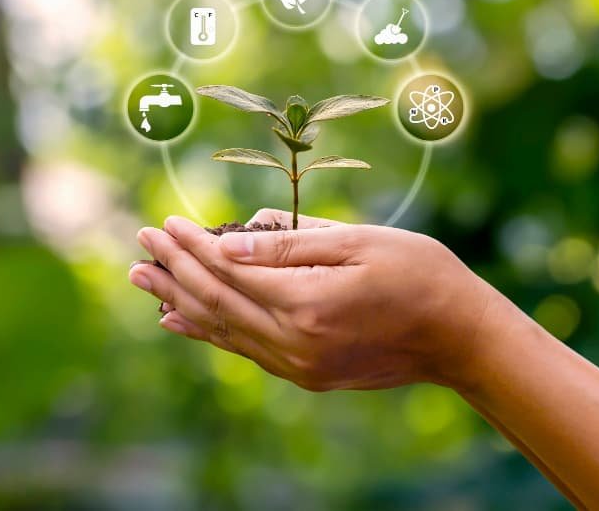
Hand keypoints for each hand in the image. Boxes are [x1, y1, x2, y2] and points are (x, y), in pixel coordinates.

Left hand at [129, 211, 501, 391]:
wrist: (459, 337)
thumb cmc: (418, 274)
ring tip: (140, 278)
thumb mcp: (357, 243)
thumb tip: (225, 242)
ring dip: (177, 301)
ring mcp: (297, 365)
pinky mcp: (303, 374)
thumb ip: (289, 245)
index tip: (163, 223)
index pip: (229, 270)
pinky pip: (241, 349)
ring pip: (221, 329)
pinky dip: (205, 331)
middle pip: (216, 301)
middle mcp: (294, 342)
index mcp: (307, 303)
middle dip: (173, 269)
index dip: (192, 246)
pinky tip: (175, 319)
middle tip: (138, 243)